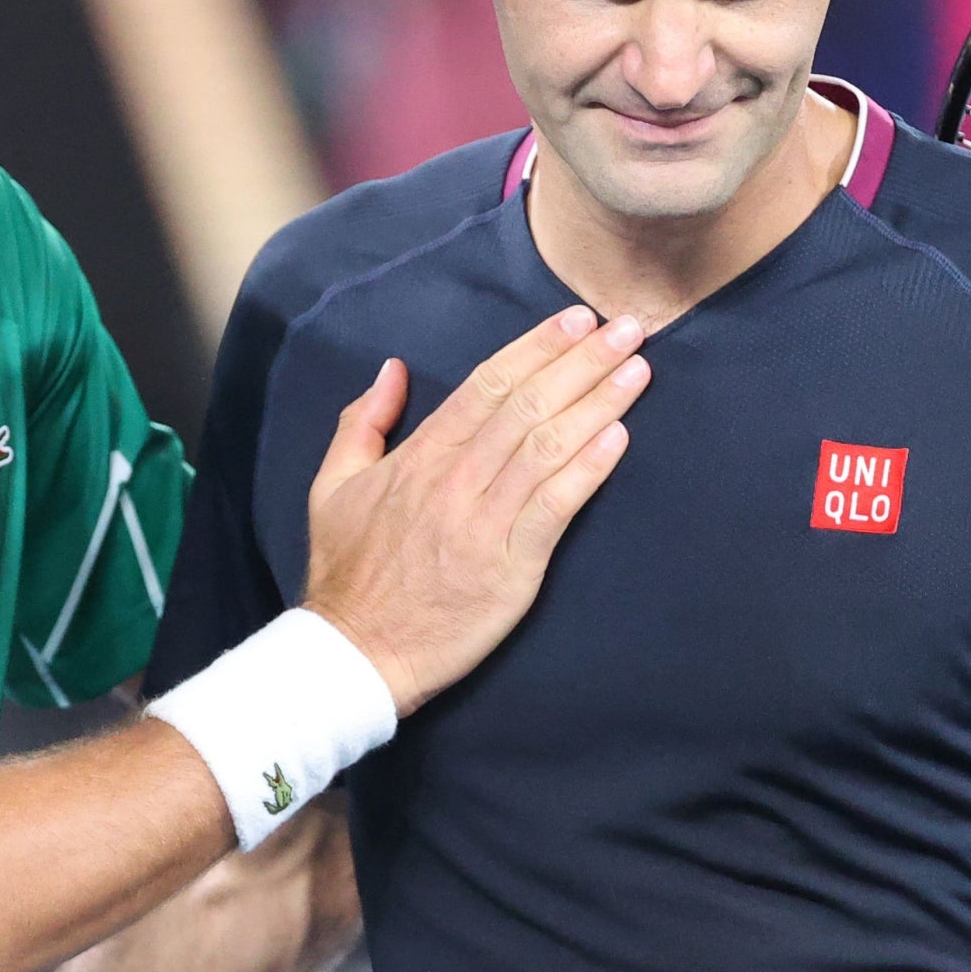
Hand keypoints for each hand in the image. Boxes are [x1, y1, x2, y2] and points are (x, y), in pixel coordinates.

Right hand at [302, 306, 646, 714]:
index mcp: (419, 456)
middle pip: (528, 405)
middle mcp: (455, 480)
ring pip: (548, 446)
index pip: (488, 385)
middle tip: (627, 327)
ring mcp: (484, 522)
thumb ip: (361, 422)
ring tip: (637, 369)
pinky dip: (588, 468)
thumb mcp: (332, 485)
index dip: (536, 348)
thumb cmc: (348, 572)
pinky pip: (555, 507)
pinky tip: (618, 437)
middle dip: (582, 361)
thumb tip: (393, 369)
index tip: (576, 319)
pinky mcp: (510, 567)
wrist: (356, 652)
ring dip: (598, 402)